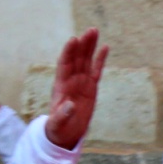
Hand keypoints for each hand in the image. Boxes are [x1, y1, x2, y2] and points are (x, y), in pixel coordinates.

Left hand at [44, 29, 107, 149]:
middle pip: (77, 58)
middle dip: (83, 44)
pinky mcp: (91, 87)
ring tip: (94, 31)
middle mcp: (71, 80)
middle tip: (90, 31)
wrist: (66, 132)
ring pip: (86, 60)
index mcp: (60, 86)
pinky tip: (105, 46)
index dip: (68, 52)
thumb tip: (70, 106)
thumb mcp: (58, 124)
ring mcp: (81, 82)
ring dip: (90, 46)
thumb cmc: (58, 128)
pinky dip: (100, 59)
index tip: (73, 40)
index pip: (64, 65)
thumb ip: (62, 115)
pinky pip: (96, 70)